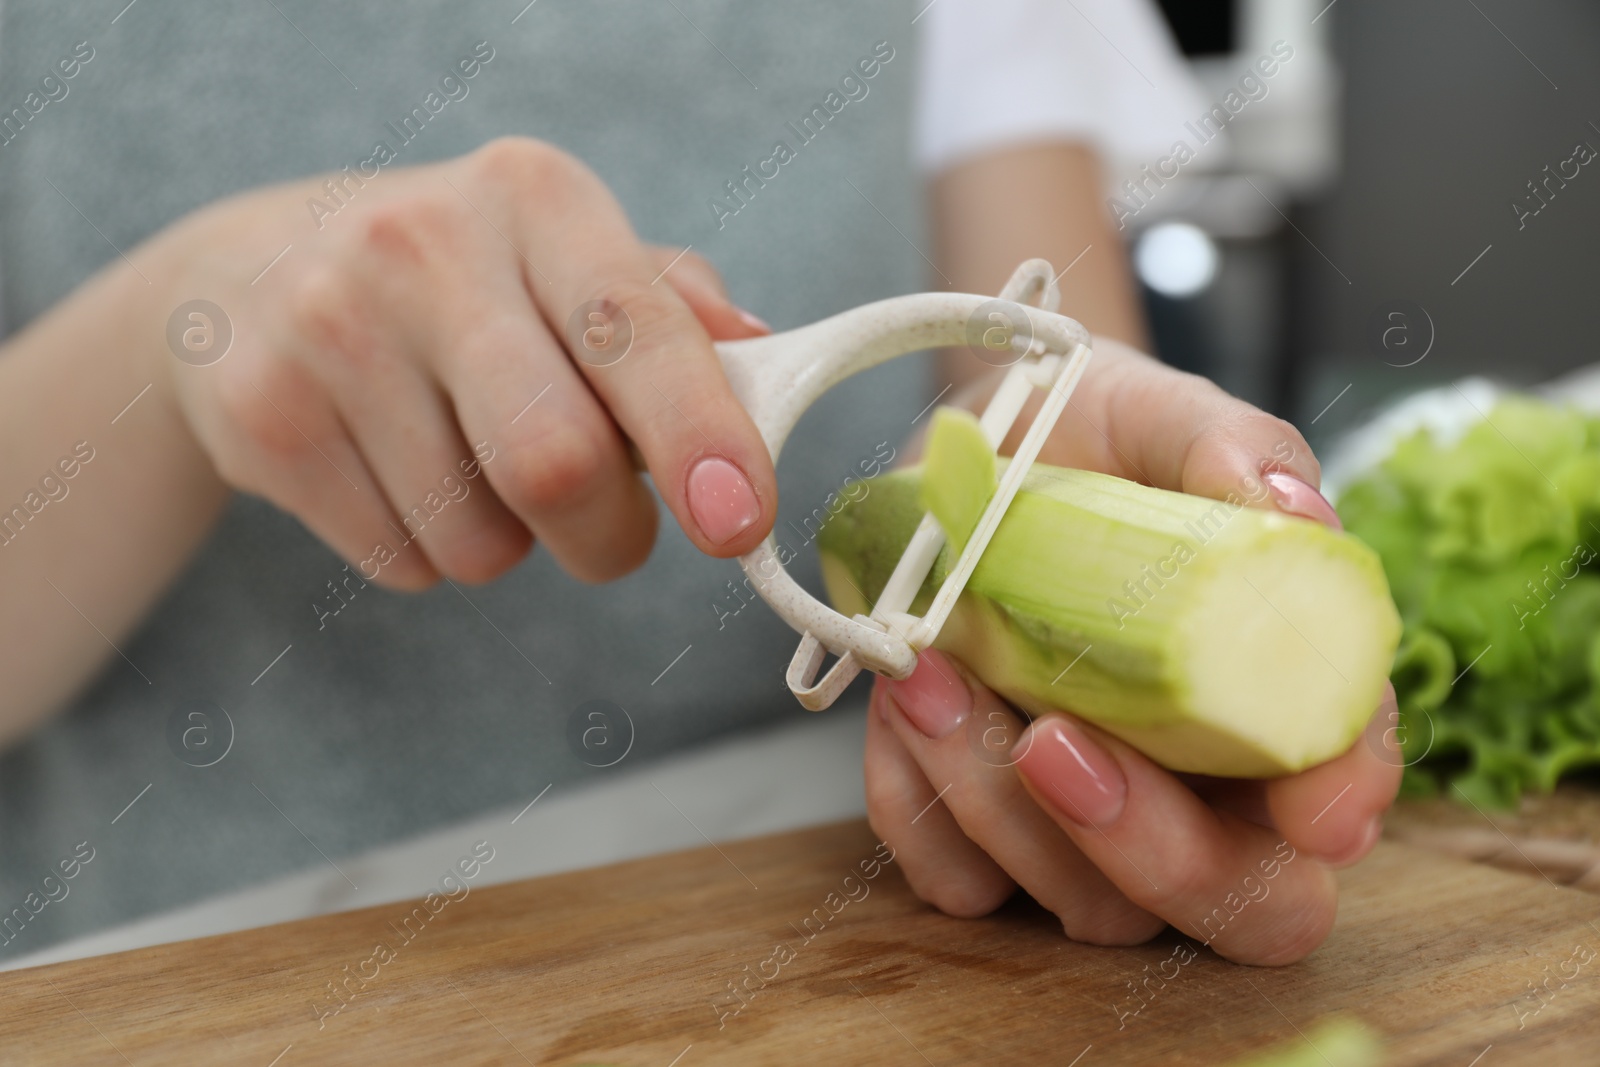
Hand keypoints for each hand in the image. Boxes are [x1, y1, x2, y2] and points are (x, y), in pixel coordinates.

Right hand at [138, 137, 776, 587]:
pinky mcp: (263, 418)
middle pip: (556, 462)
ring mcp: (329, 329)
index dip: (699, 436)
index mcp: (535, 196)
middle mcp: (424, 246)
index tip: (738, 522)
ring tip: (470, 467)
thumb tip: (758, 356)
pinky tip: (397, 475)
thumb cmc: (462, 281)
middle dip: (611, 537)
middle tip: (609, 533)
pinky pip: (402, 562)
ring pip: (480, 540)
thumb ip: (670, 309)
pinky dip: (429, 554)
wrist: (248, 275)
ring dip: (510, 545)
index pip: (635, 330)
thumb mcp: (568, 256)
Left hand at [864, 339, 1400, 965]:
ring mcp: (1089, 830)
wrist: (967, 457)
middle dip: (1149, 848)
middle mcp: (1199, 788)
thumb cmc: (1095, 443)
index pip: (1344, 784)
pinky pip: (960, 880)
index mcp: (1272, 696)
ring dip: (994, 800)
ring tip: (929, 671)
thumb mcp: (1162, 417)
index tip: (1315, 808)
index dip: (1345, 803)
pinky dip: (922, 801)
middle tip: (1054, 742)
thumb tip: (1289, 510)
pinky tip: (906, 695)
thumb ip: (1236, 452)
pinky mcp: (984, 836)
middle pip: (1237, 903)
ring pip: (1083, 903)